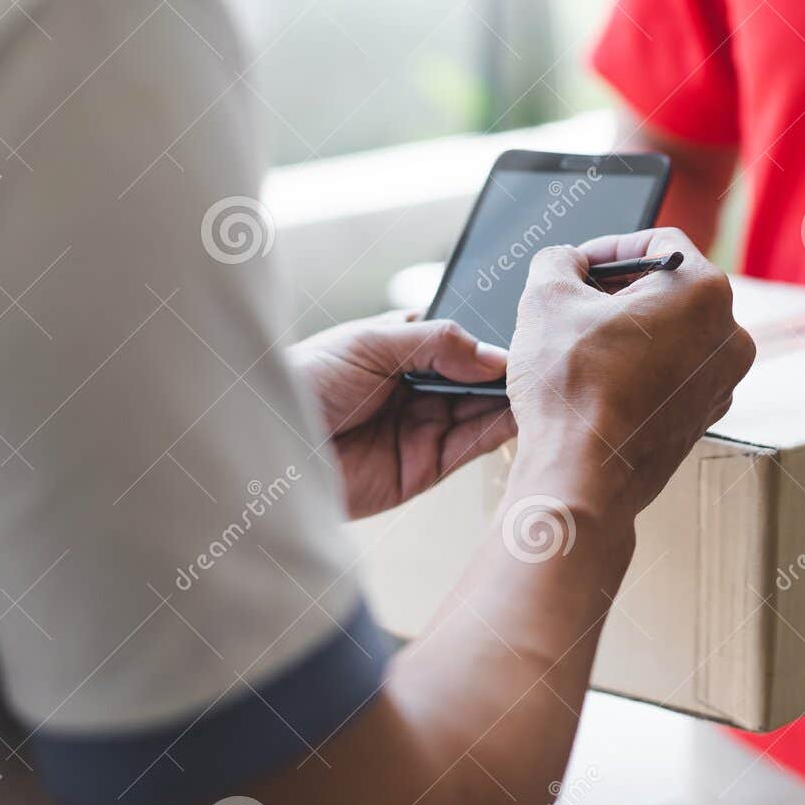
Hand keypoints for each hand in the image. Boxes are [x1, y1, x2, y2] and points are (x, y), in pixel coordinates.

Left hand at [290, 313, 514, 518]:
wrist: (268, 447)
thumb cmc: (304, 383)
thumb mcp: (369, 344)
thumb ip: (435, 343)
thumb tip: (492, 354)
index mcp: (403, 349)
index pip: (461, 341)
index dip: (490, 340)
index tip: (521, 336)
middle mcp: (419, 389)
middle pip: (478, 379)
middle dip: (506, 372)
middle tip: (537, 363)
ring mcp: (424, 428)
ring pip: (482, 412)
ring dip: (509, 401)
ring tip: (536, 386)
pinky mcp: (425, 468)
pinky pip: (471, 447)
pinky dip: (497, 432)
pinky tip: (517, 414)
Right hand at [506, 228, 755, 516]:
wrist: (582, 475)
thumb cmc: (572, 389)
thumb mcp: (546, 297)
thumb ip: (558, 260)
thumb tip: (565, 264)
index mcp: (704, 292)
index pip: (657, 243)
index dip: (608, 248)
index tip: (578, 266)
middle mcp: (728, 336)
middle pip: (668, 289)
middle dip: (617, 291)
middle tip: (574, 304)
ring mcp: (721, 382)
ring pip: (670, 334)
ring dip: (628, 332)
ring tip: (580, 346)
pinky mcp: (703, 417)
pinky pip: (671, 375)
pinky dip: (639, 369)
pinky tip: (598, 382)